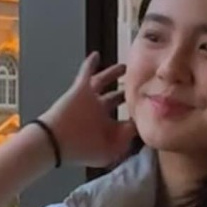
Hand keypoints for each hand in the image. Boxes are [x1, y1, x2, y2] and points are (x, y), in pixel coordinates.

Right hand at [40, 53, 136, 167]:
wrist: (56, 141)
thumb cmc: (82, 148)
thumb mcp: (110, 151)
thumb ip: (127, 139)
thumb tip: (138, 126)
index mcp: (107, 128)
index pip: (126, 120)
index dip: (138, 117)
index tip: (150, 112)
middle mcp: (100, 112)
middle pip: (116, 99)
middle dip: (127, 94)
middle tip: (139, 86)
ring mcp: (90, 99)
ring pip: (104, 83)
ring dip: (113, 74)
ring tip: (123, 67)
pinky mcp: (80, 89)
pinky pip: (86, 73)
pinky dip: (90, 64)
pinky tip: (96, 55)